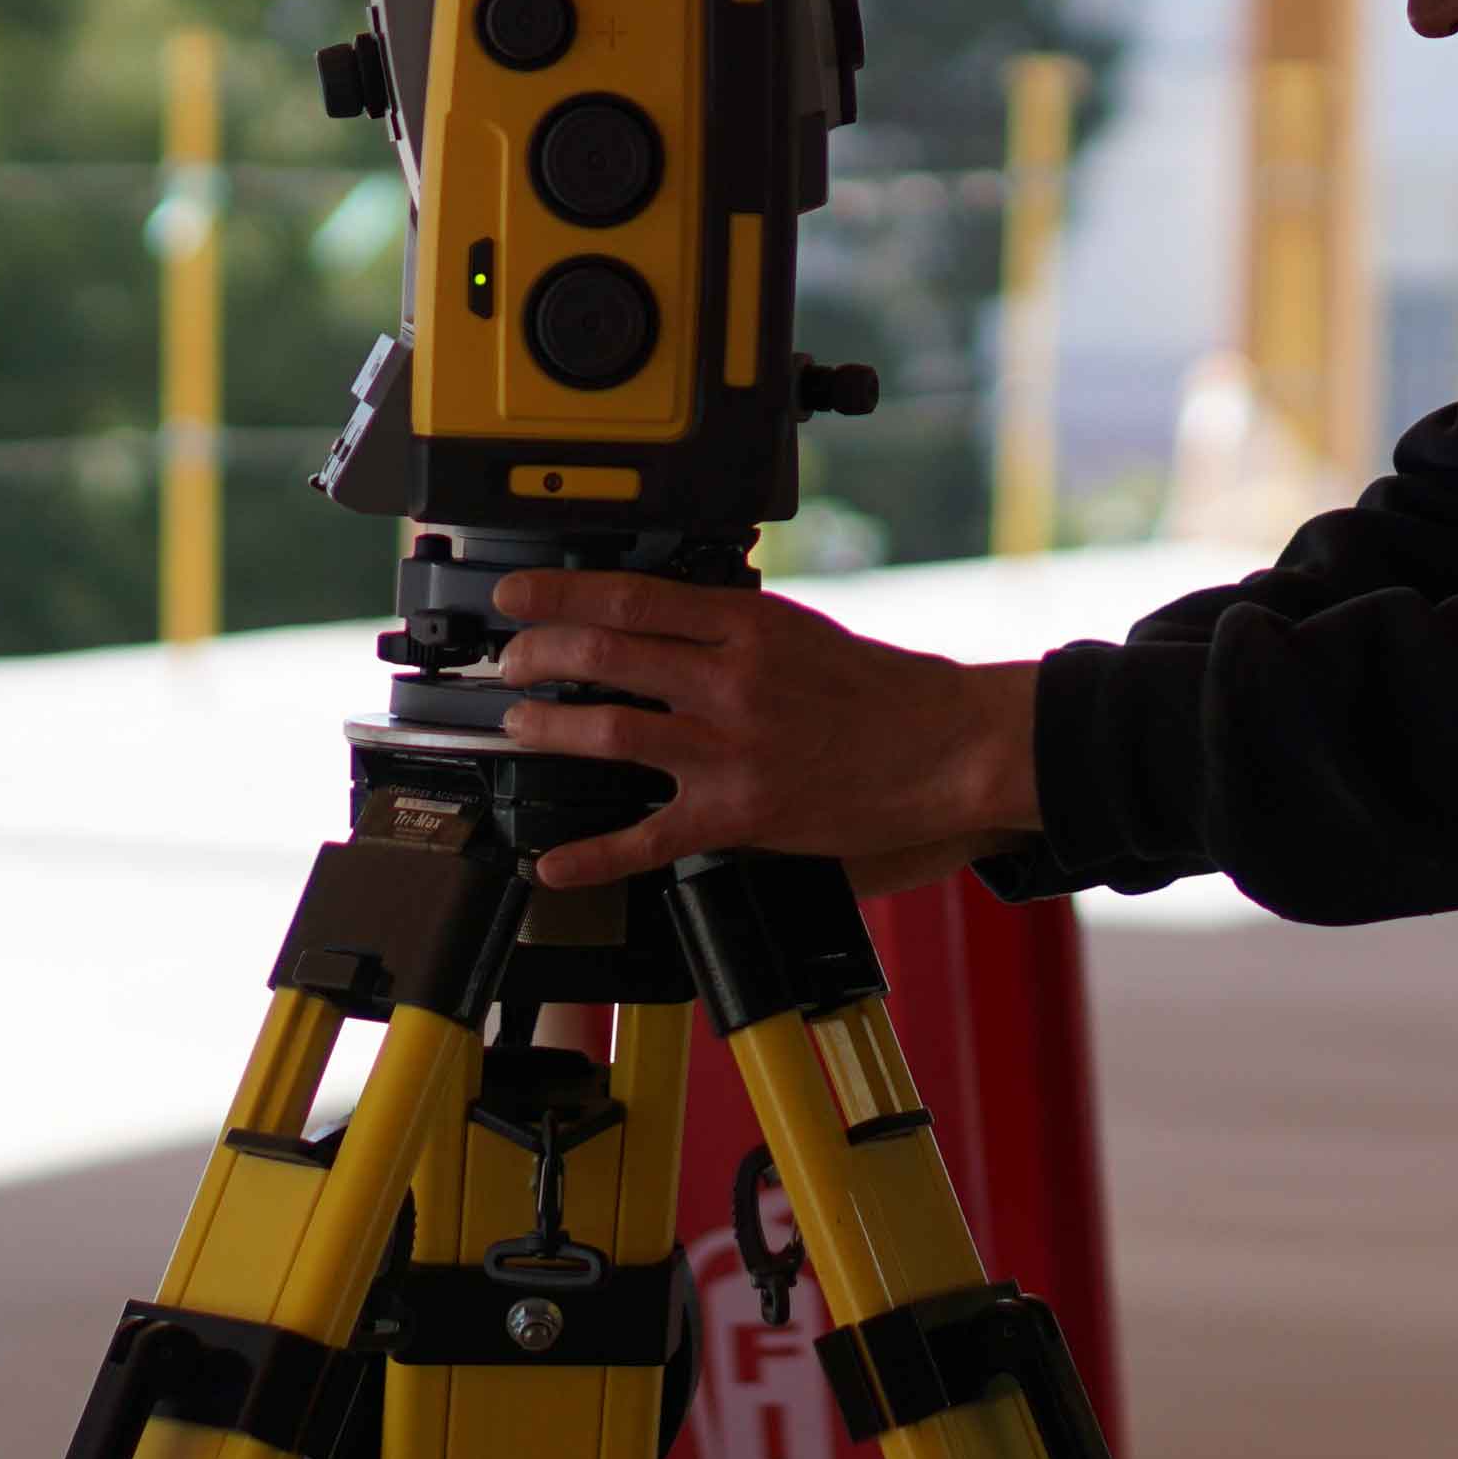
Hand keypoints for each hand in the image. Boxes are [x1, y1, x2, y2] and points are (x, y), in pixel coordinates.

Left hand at [488, 568, 1039, 891]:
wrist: (946, 748)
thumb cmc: (881, 691)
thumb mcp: (800, 630)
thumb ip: (727, 624)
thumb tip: (653, 618)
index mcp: (748, 625)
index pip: (630, 598)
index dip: (559, 594)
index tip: (517, 594)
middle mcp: (733, 681)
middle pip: (605, 656)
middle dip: (538, 656)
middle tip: (512, 663)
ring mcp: (732, 749)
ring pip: (612, 733)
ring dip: (549, 729)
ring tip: (520, 727)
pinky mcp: (740, 814)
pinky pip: (648, 837)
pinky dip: (592, 854)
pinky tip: (553, 864)